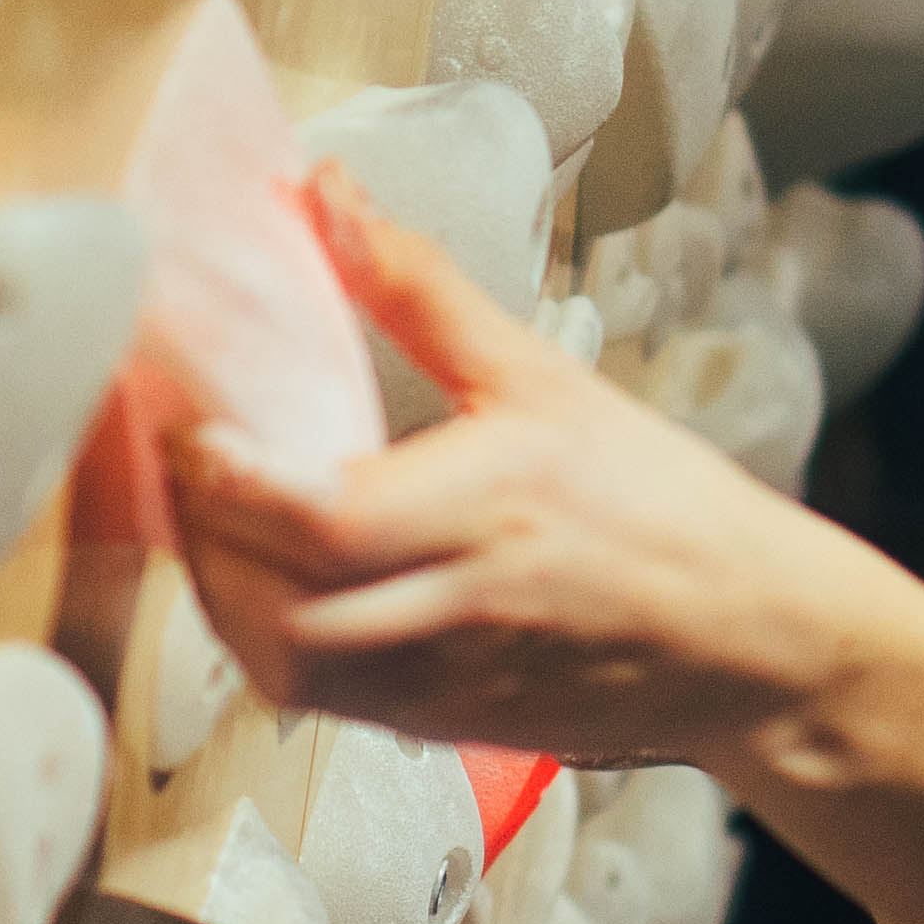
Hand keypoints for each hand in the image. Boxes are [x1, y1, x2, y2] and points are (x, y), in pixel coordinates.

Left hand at [158, 178, 894, 768]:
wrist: (749, 642)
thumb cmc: (659, 503)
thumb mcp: (545, 377)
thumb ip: (421, 292)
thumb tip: (327, 194)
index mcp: (492, 508)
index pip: (323, 519)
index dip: (228, 481)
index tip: (183, 424)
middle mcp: (462, 607)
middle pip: (282, 603)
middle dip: (203, 538)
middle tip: (173, 465)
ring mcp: (448, 682)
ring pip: (288, 665)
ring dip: (221, 599)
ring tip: (207, 524)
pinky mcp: (443, 729)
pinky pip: (321, 701)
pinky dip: (267, 644)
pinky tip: (260, 586)